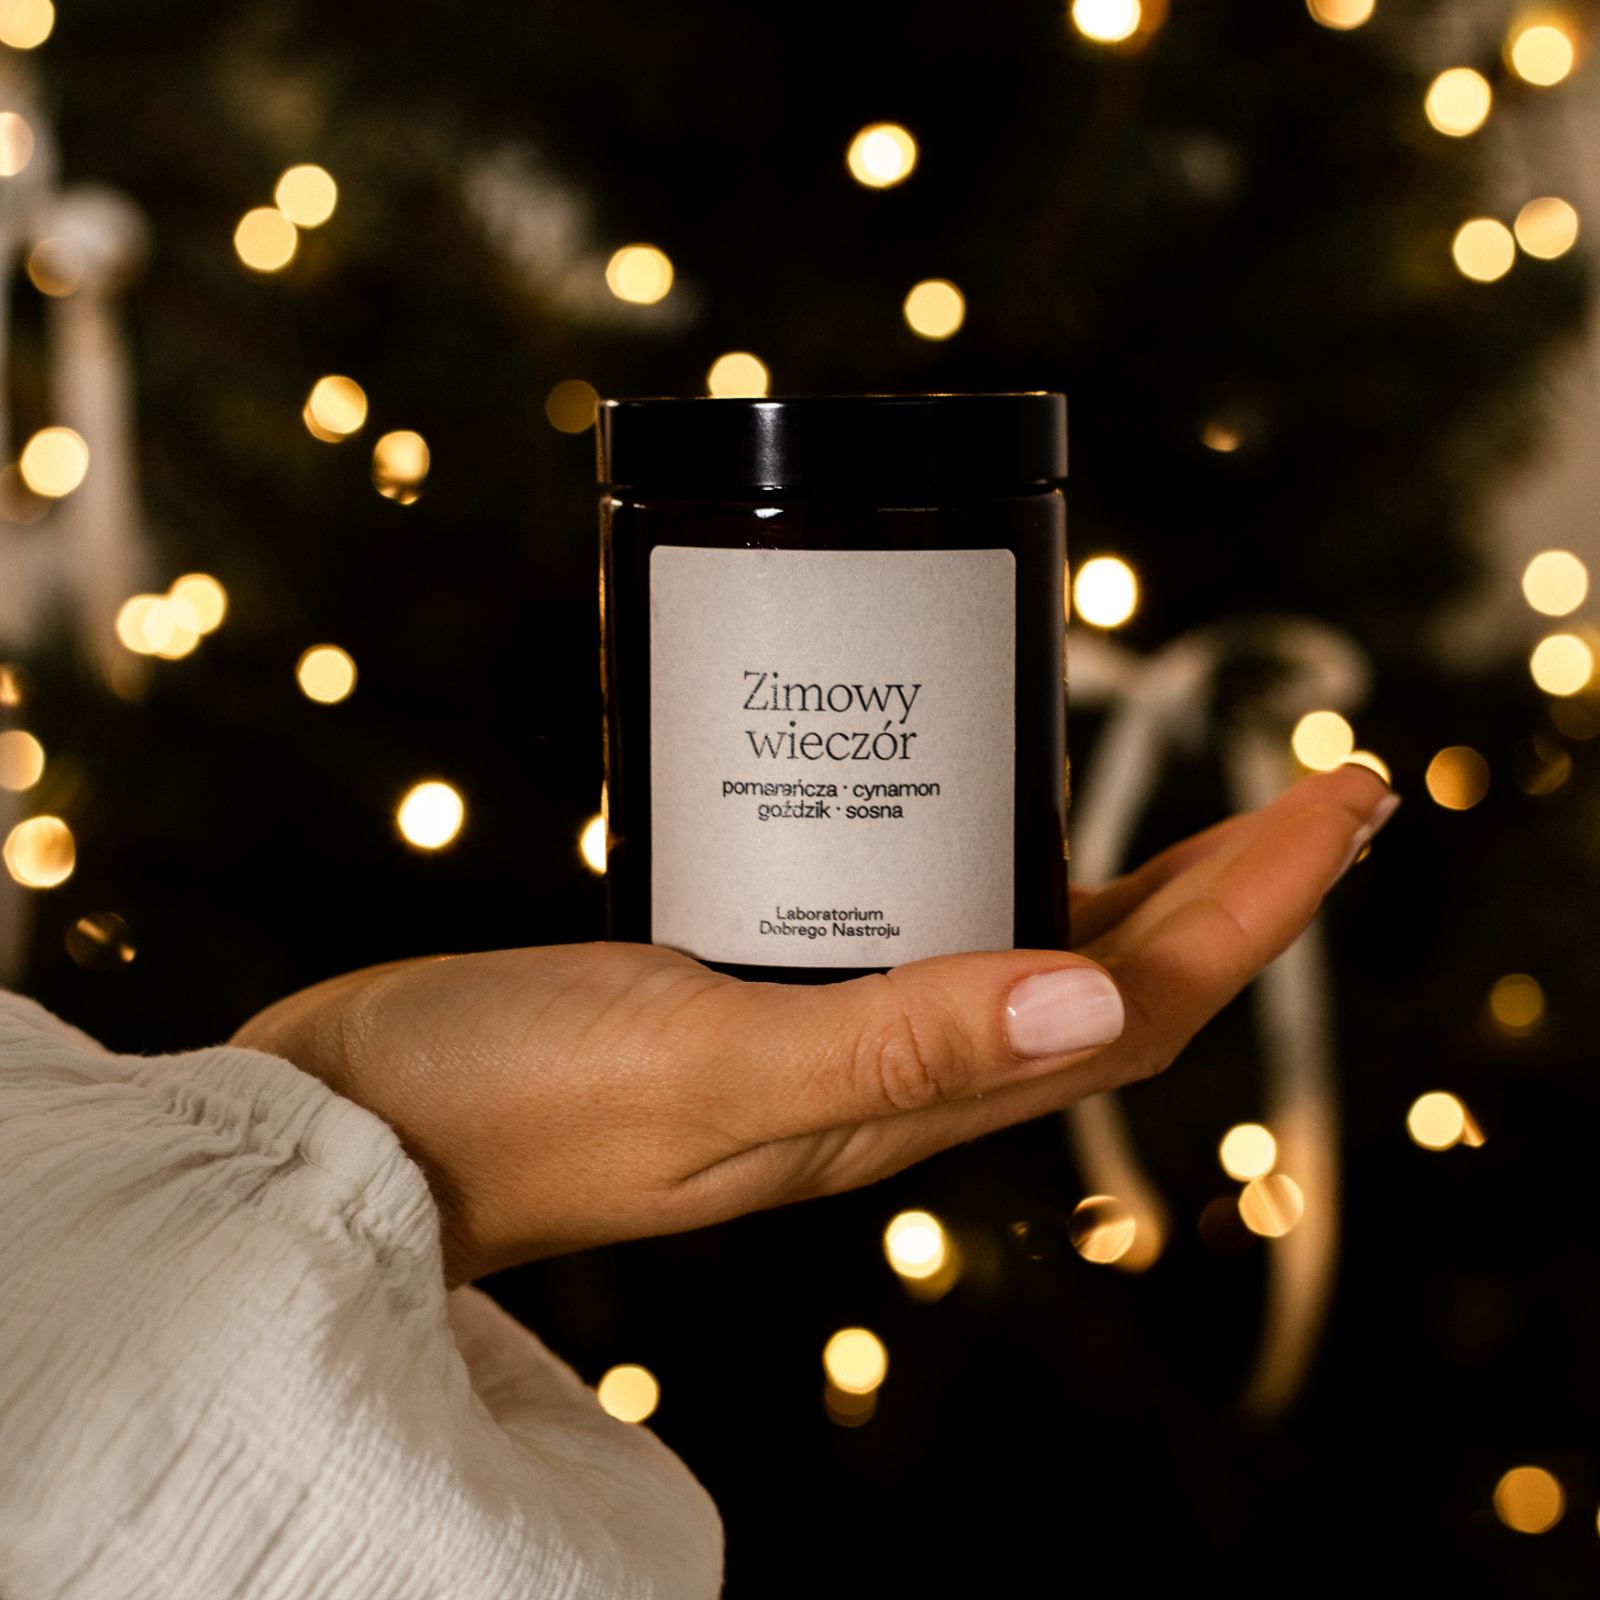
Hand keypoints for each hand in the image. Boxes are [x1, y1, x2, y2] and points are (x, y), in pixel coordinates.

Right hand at [232, 766, 1395, 1284]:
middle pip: (1112, 980)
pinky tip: (981, 807)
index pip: (1137, 1011)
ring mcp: (825, 1030)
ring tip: (1198, 792)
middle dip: (1234, 887)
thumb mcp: (699, 1059)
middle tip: (1321, 782)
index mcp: (893, 1100)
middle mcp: (884, 1071)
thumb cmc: (501, 1097)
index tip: (1342, 804)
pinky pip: (921, 924)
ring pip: (1027, 952)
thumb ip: (889, 1041)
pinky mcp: (758, 983)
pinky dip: (989, 866)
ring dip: (1135, 879)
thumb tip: (1102, 1004)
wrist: (364, 1112)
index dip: (1256, 909)